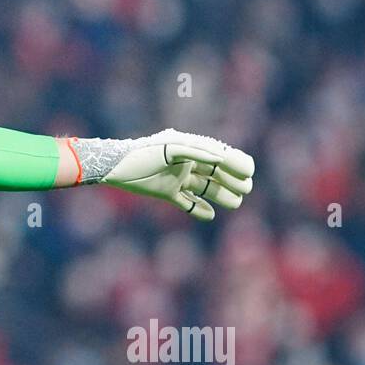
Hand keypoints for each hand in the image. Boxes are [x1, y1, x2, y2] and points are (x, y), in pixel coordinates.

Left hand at [98, 129, 254, 221]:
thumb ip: (196, 151)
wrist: (116, 167)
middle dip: (233, 180)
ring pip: (205, 188)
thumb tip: (221, 158)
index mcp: (190, 148)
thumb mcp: (170, 148)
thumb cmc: (143, 153)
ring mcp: (177, 178)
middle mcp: (186, 163)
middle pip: (216, 173)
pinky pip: (187, 203)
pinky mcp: (166, 192)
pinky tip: (210, 215)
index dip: (236, 162)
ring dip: (221, 195)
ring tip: (235, 203)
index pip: (219, 155)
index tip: (249, 172)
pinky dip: (198, 209)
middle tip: (246, 188)